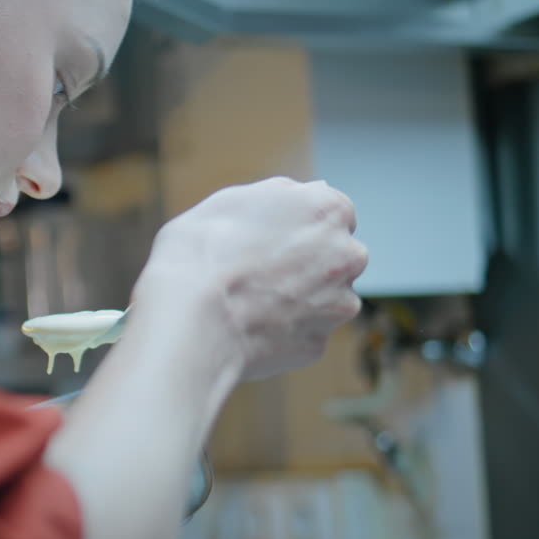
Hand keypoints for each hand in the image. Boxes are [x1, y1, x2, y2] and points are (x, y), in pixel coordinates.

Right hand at [136, 177, 366, 380]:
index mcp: (329, 211)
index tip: (272, 236)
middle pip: (336, 256)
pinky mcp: (318, 344)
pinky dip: (282, 330)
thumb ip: (279, 194)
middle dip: (308, 262)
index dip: (299, 224)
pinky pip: (302, 332)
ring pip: (324, 298)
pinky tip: (250, 326)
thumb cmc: (203, 254)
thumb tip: (300, 194)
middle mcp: (347, 256)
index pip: (333, 212)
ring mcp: (337, 305)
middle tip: (258, 269)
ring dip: (297, 298)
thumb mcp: (232, 201)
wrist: (192, 321)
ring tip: (250, 301)